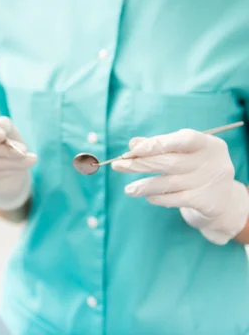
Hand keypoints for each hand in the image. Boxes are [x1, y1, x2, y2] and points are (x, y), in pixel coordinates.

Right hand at [0, 117, 36, 210]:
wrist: (15, 172)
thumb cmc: (10, 145)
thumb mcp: (10, 131)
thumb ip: (4, 125)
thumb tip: (0, 128)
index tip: (2, 135)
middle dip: (3, 149)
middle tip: (24, 150)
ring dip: (10, 161)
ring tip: (29, 159)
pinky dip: (7, 171)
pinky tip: (19, 168)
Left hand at [111, 129, 248, 244]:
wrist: (224, 200)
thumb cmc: (196, 169)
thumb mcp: (184, 153)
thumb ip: (159, 146)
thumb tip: (132, 143)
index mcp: (208, 144)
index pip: (182, 139)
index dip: (155, 144)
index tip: (132, 150)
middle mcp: (212, 162)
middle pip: (170, 162)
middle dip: (140, 164)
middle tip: (118, 165)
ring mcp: (209, 182)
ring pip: (169, 183)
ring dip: (144, 186)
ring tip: (129, 189)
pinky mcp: (205, 202)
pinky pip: (175, 199)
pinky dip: (158, 197)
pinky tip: (147, 196)